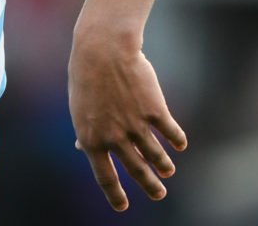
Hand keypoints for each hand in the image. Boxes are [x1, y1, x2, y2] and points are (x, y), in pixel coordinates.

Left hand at [68, 32, 186, 211]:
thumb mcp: (79, 108)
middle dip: (149, 186)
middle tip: (159, 194)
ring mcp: (136, 126)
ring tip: (168, 171)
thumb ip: (84, 132)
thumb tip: (81, 149)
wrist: (103, 50)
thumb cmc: (86, 77)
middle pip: (137, 172)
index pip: (104, 177)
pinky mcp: (155, 111)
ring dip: (164, 167)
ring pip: (157, 157)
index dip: (115, 195)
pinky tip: (179, 144)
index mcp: (91, 140)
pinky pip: (171, 133)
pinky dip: (177, 141)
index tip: (122, 207)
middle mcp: (114, 138)